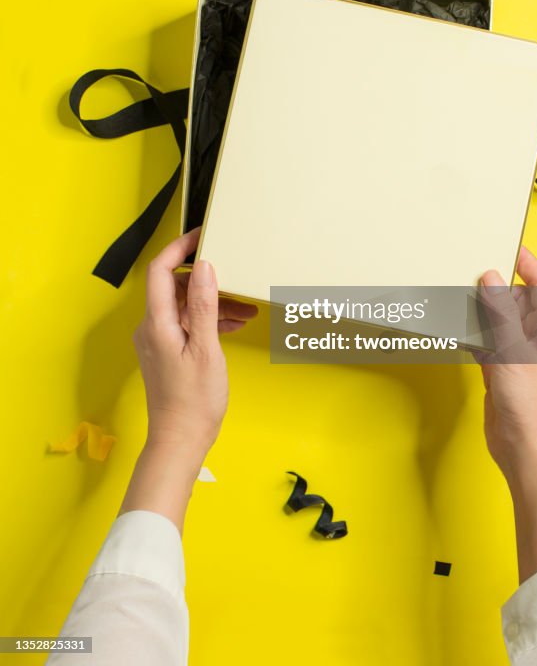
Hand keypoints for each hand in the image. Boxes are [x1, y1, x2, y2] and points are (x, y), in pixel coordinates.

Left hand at [133, 228, 257, 466]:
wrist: (180, 441)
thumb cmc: (194, 400)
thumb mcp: (206, 349)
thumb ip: (204, 306)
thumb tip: (205, 267)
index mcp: (156, 323)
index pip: (160, 270)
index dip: (179, 248)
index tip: (202, 236)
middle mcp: (151, 327)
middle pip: (176, 286)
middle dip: (207, 280)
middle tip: (236, 278)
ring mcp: (157, 339)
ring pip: (185, 306)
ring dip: (213, 303)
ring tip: (245, 310)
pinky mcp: (166, 351)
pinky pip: (186, 323)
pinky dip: (208, 320)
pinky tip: (233, 325)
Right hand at [477, 247, 536, 482]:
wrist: (523, 450)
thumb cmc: (531, 406)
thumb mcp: (513, 352)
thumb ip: (501, 313)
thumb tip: (491, 277)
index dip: (526, 262)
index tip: (505, 243)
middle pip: (516, 298)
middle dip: (495, 286)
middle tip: (471, 268)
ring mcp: (519, 352)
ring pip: (498, 318)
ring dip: (480, 310)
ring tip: (458, 293)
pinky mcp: (502, 366)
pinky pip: (486, 338)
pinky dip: (473, 332)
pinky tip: (457, 326)